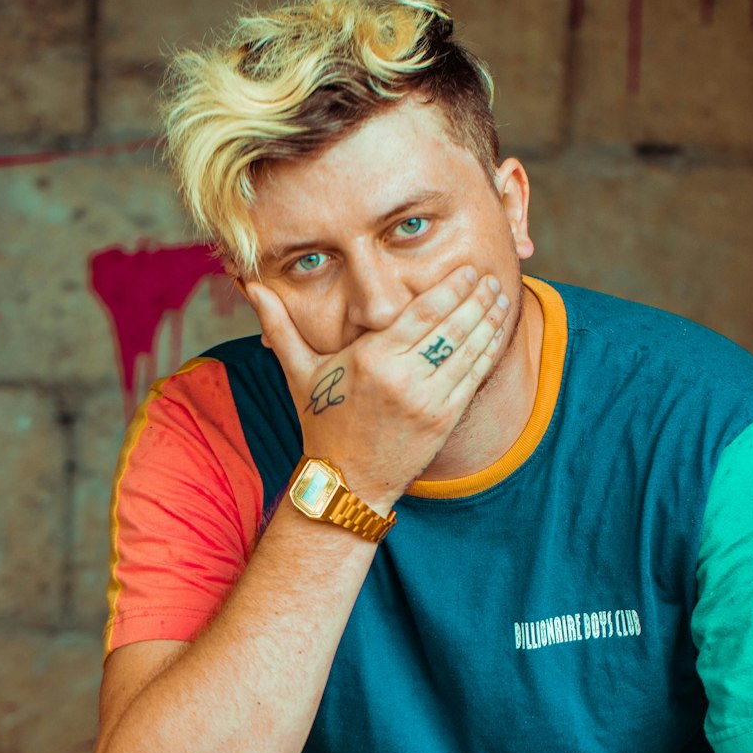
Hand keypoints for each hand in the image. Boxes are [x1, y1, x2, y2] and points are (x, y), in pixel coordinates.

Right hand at [244, 265, 509, 508]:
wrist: (346, 481)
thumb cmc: (322, 423)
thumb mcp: (299, 373)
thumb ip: (281, 327)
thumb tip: (251, 288)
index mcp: (371, 359)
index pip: (421, 313)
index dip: (450, 288)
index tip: (466, 270)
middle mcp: (403, 377)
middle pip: (450, 326)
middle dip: (475, 299)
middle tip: (490, 277)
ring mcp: (427, 400)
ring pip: (468, 350)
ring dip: (489, 321)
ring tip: (501, 297)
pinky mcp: (444, 420)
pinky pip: (473, 378)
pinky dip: (488, 352)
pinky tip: (496, 333)